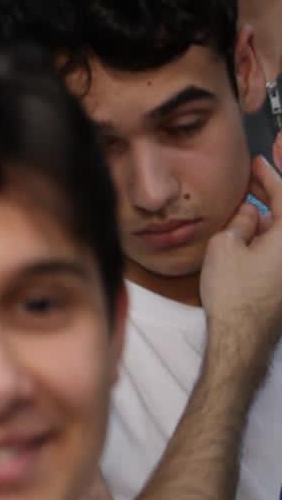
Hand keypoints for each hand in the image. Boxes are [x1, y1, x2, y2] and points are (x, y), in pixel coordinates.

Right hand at [200, 157, 281, 362]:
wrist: (243, 337)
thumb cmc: (234, 292)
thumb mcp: (226, 245)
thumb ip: (241, 221)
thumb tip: (251, 212)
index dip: (270, 175)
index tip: (257, 162)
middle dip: (274, 193)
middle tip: (255, 178)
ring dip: (272, 216)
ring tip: (249, 204)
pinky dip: (272, 234)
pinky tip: (253, 230)